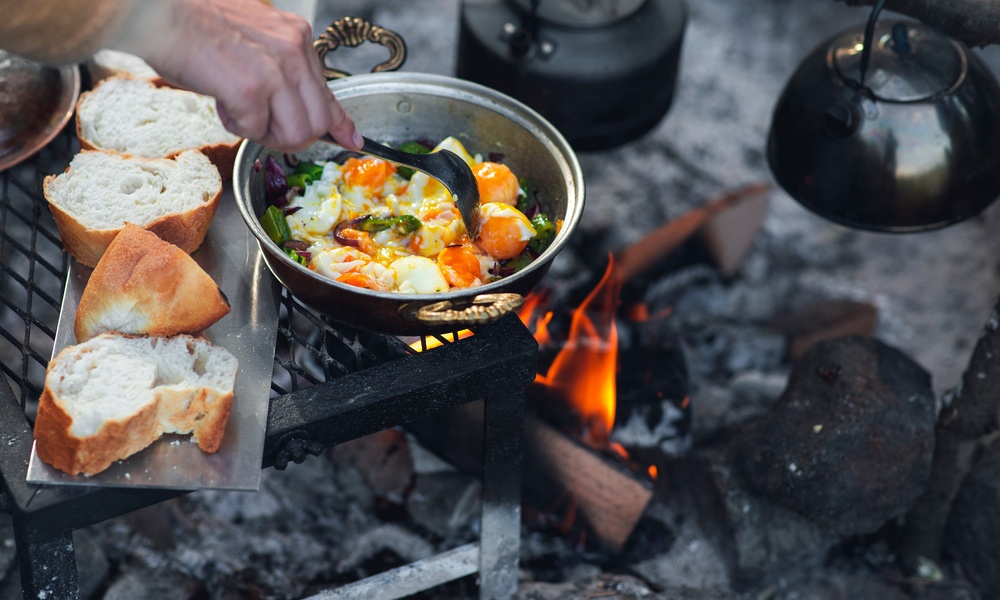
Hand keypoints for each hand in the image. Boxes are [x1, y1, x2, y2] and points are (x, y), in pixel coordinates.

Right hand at [138, 0, 361, 152]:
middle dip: (291, 136)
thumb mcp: (256, 42)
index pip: (328, 93)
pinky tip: (221, 101)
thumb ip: (283, 71)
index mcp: (297, 38)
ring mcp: (275, 70)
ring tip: (239, 111)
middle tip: (262, 124)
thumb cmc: (197, 26)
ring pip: (295, 133)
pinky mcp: (251, 89)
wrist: (159, 13)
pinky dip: (236, 125)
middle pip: (317, 123)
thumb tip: (303, 109)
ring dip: (265, 134)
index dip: (339, 124)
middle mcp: (293, 51)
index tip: (350, 140)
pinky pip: (256, 131)